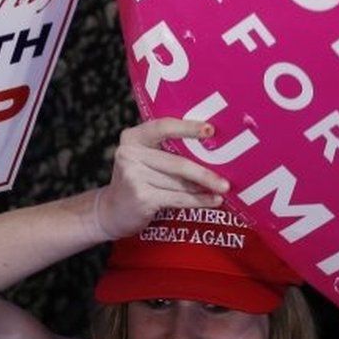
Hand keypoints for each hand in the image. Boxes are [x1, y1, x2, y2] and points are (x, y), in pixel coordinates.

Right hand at [94, 118, 229, 239]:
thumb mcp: (144, 158)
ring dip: (203, 189)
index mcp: (133, 137)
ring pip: (179, 184)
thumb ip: (166, 149)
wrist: (111, 211)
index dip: (188, 128)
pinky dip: (197, 201)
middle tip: (226, 180)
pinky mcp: (141, 198)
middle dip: (204, 172)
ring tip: (222, 190)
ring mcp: (133, 177)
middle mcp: (130, 154)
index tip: (211, 130)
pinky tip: (212, 201)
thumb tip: (211, 149)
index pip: (163, 127)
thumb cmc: (137, 180)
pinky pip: (177, 198)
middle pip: (176, 162)